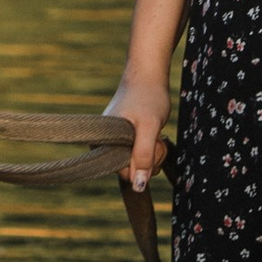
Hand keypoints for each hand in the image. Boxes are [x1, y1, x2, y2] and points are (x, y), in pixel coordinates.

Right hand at [103, 65, 170, 191]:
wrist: (149, 75)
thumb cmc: (147, 96)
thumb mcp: (149, 127)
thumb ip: (143, 155)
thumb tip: (138, 185)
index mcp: (104, 141)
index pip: (123, 172)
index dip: (142, 165)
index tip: (152, 145)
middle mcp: (108, 143)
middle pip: (133, 171)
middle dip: (151, 159)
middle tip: (157, 139)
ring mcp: (118, 142)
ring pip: (140, 164)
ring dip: (154, 154)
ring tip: (156, 134)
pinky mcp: (128, 139)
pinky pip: (141, 155)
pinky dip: (153, 149)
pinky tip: (155, 135)